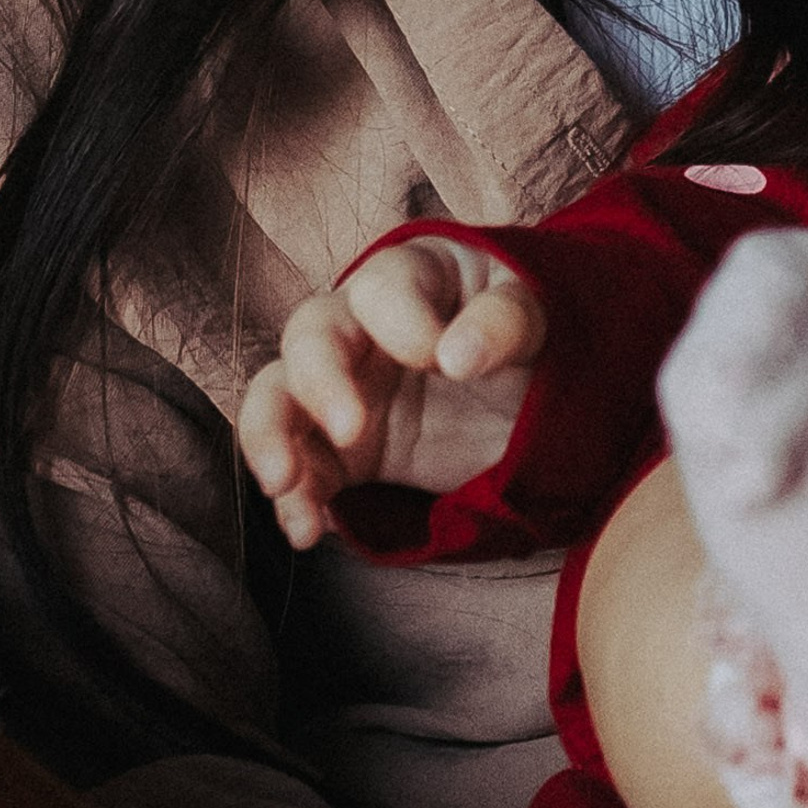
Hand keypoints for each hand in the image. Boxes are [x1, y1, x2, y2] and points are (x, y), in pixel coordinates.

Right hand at [236, 235, 544, 546]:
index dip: (402, 323)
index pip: (382, 288)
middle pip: (310, 335)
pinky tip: (307, 530)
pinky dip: (294, 499)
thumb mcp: (536, 320)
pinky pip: (300, 468)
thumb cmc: (527, 341)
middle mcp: (361, 325)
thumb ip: (504, 323)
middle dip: (319, 381)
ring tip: (284, 483)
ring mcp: (342, 387)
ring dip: (271, 438)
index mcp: (411, 277)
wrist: (530, 406)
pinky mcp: (340, 450)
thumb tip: (456, 355)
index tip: (442, 360)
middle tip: (350, 428)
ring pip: (277, 396)